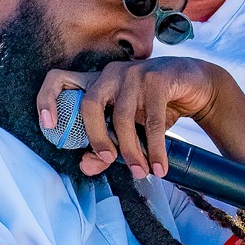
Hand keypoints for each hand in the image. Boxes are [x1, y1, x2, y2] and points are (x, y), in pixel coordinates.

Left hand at [36, 58, 227, 178]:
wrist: (197, 87)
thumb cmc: (156, 108)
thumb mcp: (130, 130)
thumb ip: (106, 147)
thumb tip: (86, 164)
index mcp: (96, 82)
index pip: (58, 79)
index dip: (46, 100)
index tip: (48, 126)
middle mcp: (111, 73)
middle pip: (89, 104)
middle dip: (96, 138)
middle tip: (108, 161)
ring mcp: (134, 73)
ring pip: (122, 117)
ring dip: (131, 151)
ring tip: (142, 171)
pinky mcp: (158, 77)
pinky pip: (151, 119)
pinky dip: (155, 148)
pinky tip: (159, 167)